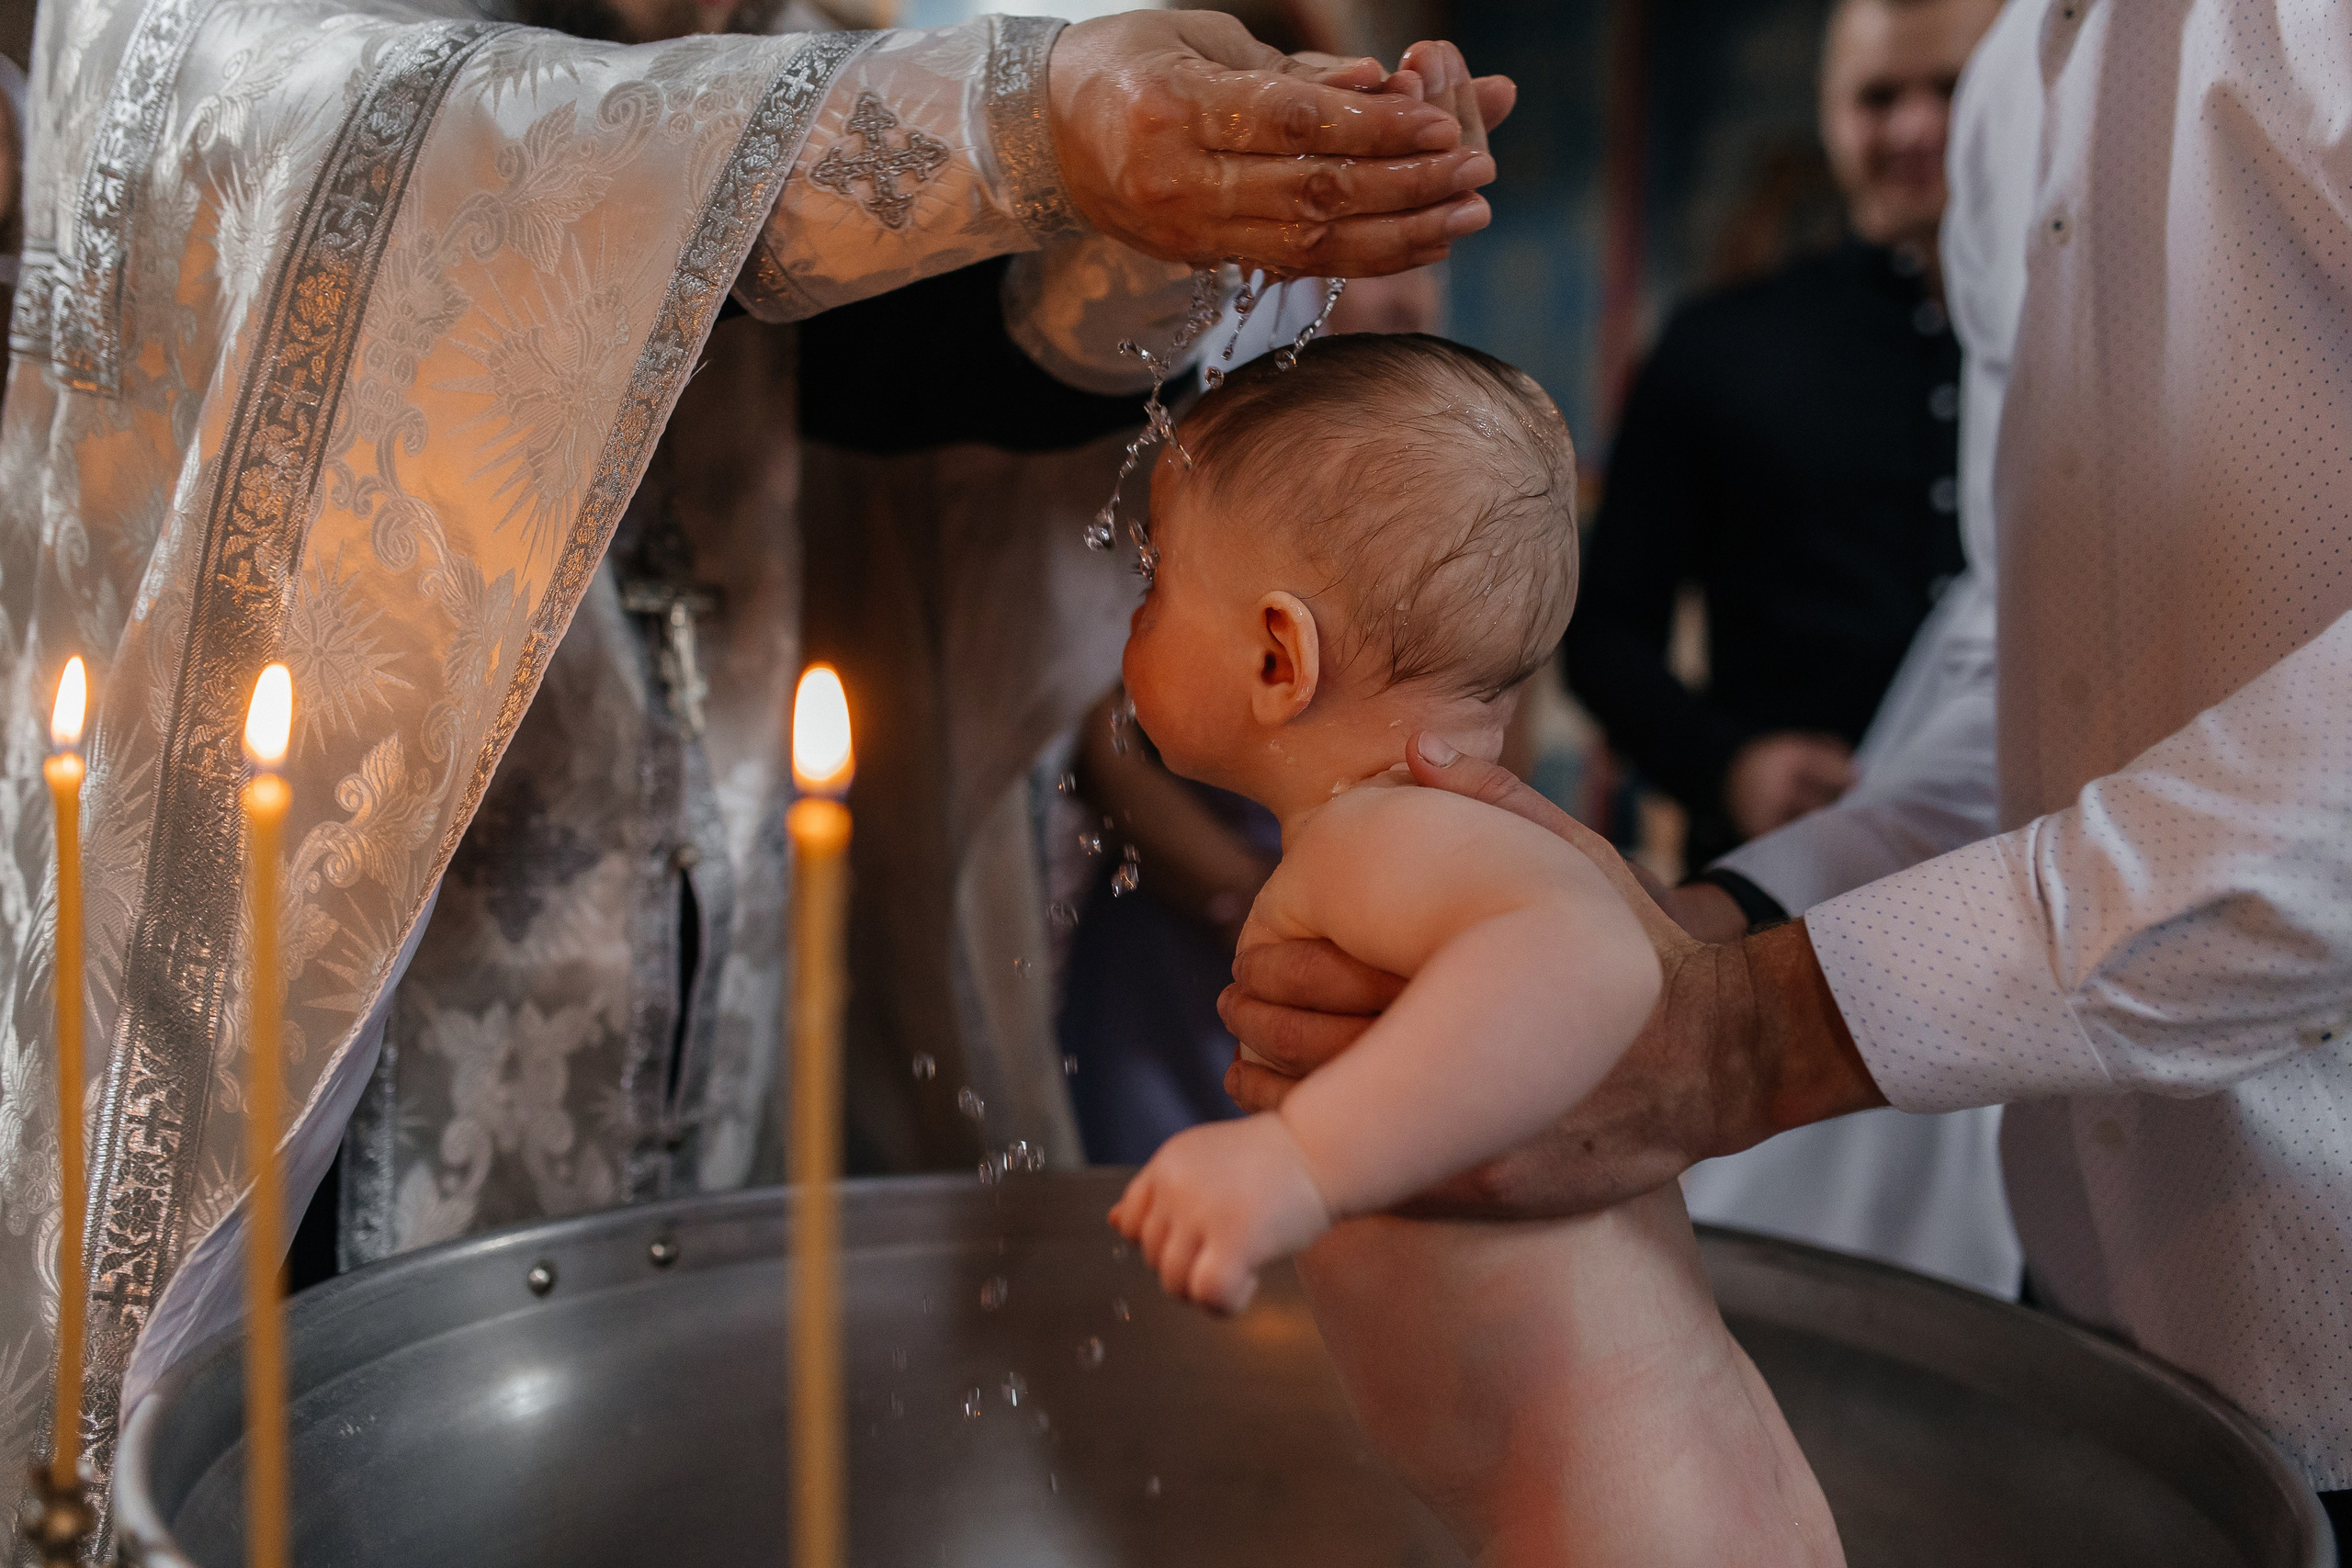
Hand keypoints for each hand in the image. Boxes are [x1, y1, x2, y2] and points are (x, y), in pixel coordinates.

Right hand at [1047, 14, 1513, 275]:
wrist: (1043, 132)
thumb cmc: (1131, 63)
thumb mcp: (1204, 39)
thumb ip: (1296, 73)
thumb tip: (1394, 88)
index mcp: (1170, 108)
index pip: (1290, 125)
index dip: (1374, 130)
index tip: (1443, 124)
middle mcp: (1175, 180)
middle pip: (1310, 191)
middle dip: (1405, 184)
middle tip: (1476, 171)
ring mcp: (1185, 231)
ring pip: (1309, 240)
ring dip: (1400, 231)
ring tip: (1467, 213)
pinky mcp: (1198, 259)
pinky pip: (1294, 263)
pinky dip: (1364, 255)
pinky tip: (1422, 241)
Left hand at [1108, 1114, 1332, 1314]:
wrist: (1322, 1147)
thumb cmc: (1272, 1160)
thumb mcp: (1205, 1162)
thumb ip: (1162, 1192)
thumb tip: (1114, 1223)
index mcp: (1166, 1164)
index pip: (1129, 1224)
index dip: (1162, 1242)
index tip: (1198, 1238)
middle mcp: (1175, 1185)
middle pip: (1153, 1259)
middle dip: (1188, 1267)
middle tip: (1231, 1252)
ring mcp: (1202, 1211)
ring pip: (1175, 1283)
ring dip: (1206, 1288)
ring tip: (1243, 1265)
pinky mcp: (1235, 1238)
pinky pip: (1208, 1294)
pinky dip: (1225, 1304)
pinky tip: (1250, 1282)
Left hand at [1222, 734, 1885, 1218]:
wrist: (1724, 1059)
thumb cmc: (1641, 952)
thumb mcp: (1583, 861)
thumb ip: (1497, 803)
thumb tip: (1415, 750)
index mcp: (1471, 979)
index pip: (1329, 982)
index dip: (1272, 973)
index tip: (1246, 962)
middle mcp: (1470, 1066)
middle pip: (1318, 1055)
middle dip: (1261, 1030)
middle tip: (1234, 1007)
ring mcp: (1477, 1140)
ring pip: (1338, 1130)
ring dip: (1276, 1099)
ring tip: (1245, 1069)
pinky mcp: (1489, 1194)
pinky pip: (1381, 1184)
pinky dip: (1330, 1156)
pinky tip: (1302, 1128)